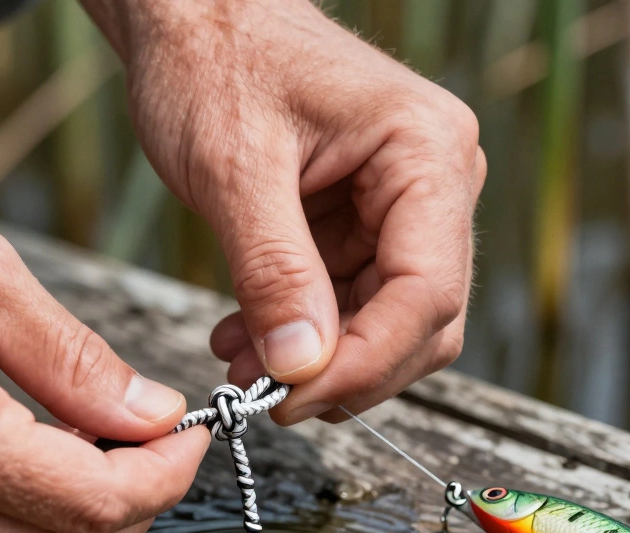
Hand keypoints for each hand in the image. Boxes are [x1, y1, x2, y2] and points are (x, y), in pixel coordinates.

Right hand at [0, 53, 208, 532]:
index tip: (185, 437)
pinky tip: (16, 465)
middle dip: (130, 514)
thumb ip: (76, 360)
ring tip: (88, 450)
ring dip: (68, 526)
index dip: (164, 475)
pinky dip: (3, 529)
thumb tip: (149, 414)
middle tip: (151, 451)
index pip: (95, 502)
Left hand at [87, 0, 484, 423]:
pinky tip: (244, 340)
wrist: (195, 16)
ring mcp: (402, 204)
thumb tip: (302, 367)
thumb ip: (274, 270)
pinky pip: (351, 301)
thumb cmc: (216, 60)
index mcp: (426, 152)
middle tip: (266, 398)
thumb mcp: (234, 169)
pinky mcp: (364, 221)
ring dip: (318, 360)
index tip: (291, 398)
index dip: (366, 361)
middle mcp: (434, 179)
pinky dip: (302, 334)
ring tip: (240, 367)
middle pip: (422, 318)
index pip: (428, 290)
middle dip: (346, 370)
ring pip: (387, 321)